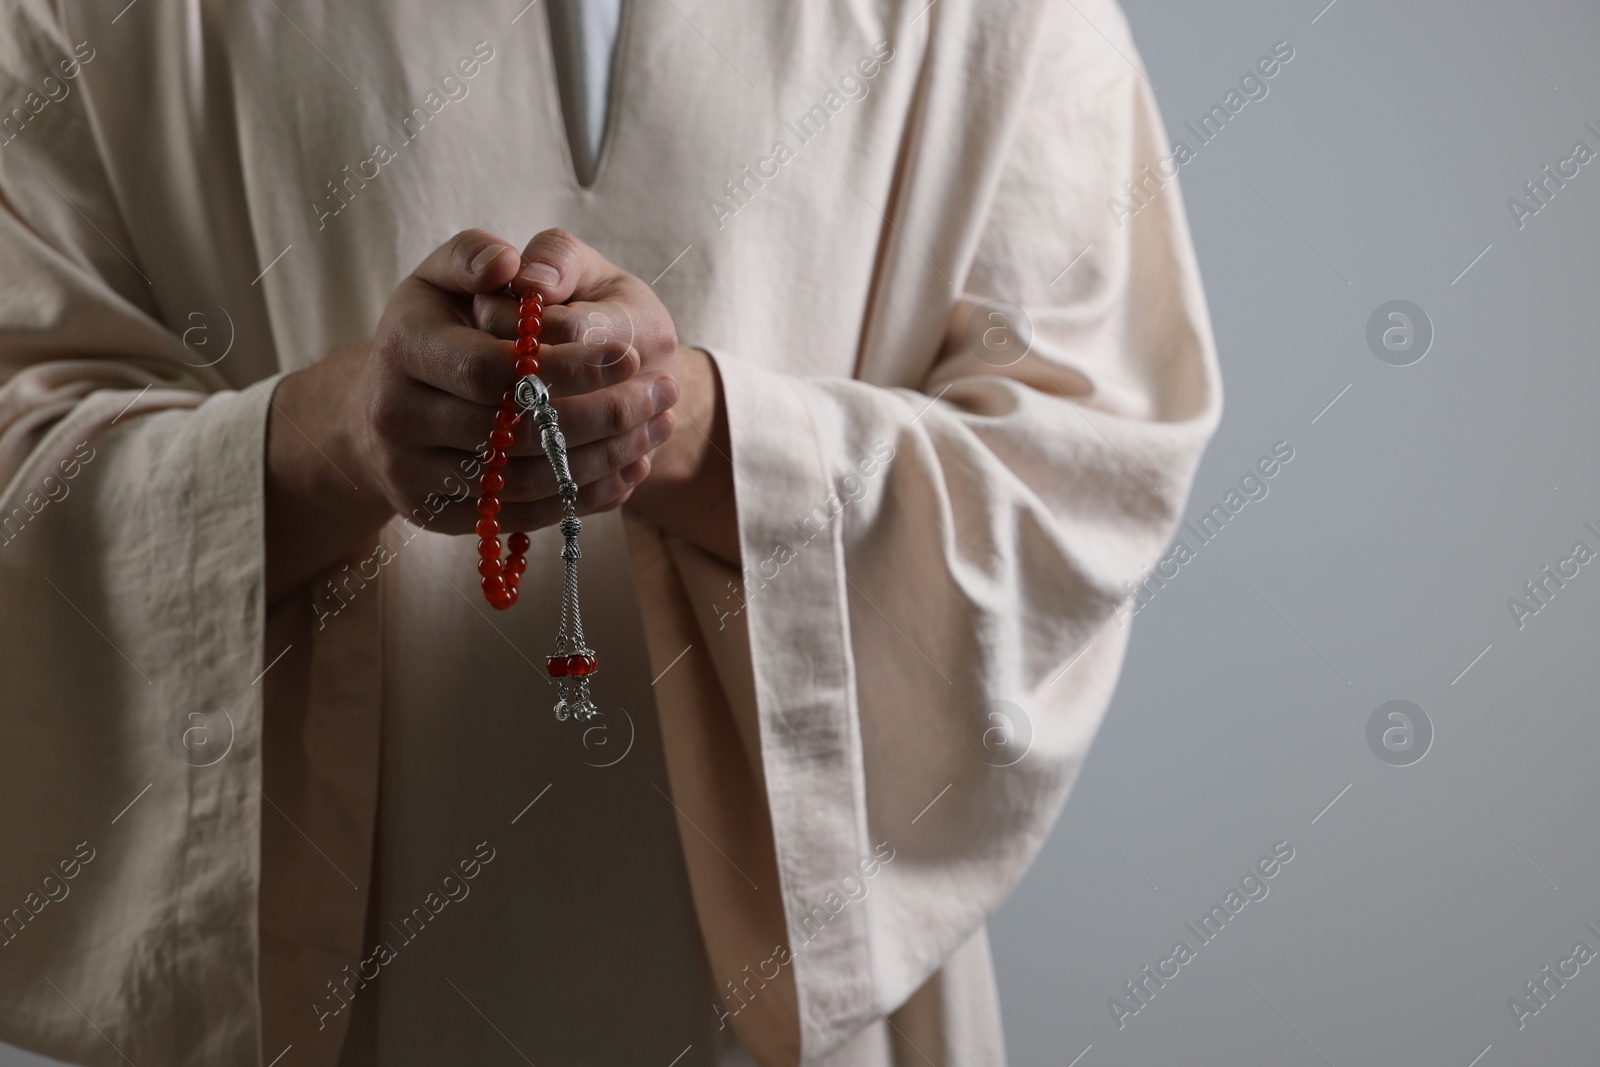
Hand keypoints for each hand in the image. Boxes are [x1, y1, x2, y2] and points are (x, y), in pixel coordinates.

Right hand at [264, 228, 674, 602]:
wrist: (384, 406)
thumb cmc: (435, 327)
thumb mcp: (444, 275)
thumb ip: (475, 254)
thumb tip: (510, 265)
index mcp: (404, 347)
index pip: (493, 369)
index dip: (566, 367)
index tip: (629, 355)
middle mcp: (398, 415)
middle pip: (516, 431)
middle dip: (602, 415)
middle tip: (664, 393)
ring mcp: (414, 474)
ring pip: (527, 480)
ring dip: (606, 458)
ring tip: (658, 425)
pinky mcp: (439, 515)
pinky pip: (525, 515)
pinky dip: (586, 494)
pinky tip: (631, 465)